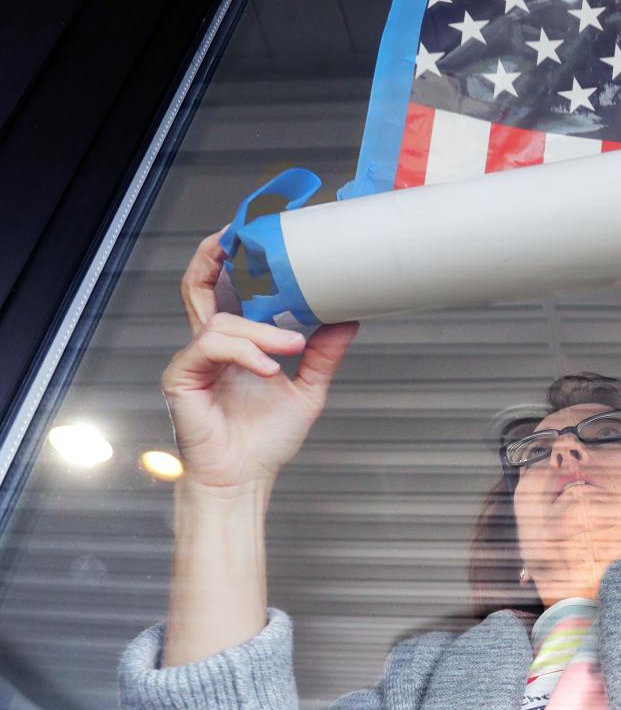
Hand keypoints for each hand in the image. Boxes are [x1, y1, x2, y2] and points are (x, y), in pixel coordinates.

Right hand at [161, 229, 358, 496]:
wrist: (245, 479)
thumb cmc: (265, 440)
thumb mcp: (307, 388)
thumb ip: (324, 353)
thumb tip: (348, 318)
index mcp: (235, 343)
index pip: (226, 288)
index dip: (235, 258)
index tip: (258, 230)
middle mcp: (210, 345)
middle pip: (199, 285)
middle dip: (215, 255)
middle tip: (241, 235)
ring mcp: (194, 360)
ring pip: (222, 320)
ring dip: (261, 331)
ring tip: (292, 348)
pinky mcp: (182, 378)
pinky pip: (210, 348)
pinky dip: (245, 354)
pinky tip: (269, 371)